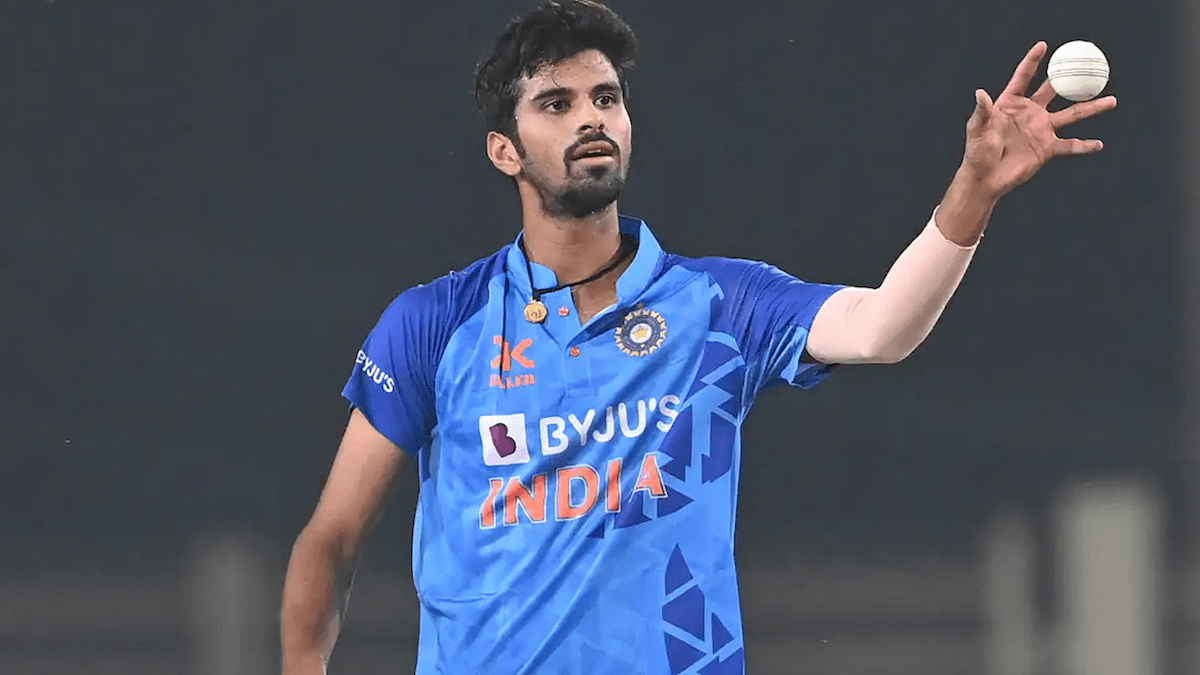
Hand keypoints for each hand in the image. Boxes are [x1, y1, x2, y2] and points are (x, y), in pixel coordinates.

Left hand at [960, 41, 1116, 198]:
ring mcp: (1041, 130)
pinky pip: (1070, 145)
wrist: (986, 177)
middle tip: (1087, 67)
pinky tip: (1098, 144)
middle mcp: (1030, 113)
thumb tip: (979, 93)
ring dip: (1091, 107)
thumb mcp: (978, 129)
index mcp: (1011, 103)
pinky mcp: (1047, 148)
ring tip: (1111, 100)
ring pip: (1072, 115)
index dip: (1033, 61)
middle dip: (1069, 78)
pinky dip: (1084, 146)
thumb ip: (982, 111)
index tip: (1044, 46)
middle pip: (1054, 90)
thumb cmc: (977, 152)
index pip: (1024, 78)